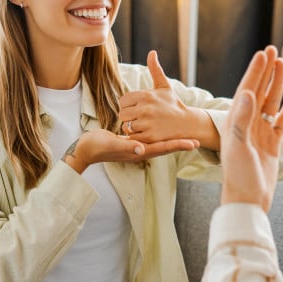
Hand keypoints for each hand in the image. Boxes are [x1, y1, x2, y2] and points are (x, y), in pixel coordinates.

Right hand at [62, 129, 199, 172]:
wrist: (85, 149)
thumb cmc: (96, 147)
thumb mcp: (110, 145)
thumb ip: (126, 147)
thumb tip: (141, 149)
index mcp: (139, 151)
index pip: (164, 148)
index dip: (179, 145)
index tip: (194, 143)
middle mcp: (141, 150)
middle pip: (166, 146)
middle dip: (181, 143)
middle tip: (198, 139)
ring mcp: (137, 147)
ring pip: (160, 142)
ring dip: (173, 140)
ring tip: (186, 135)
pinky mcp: (132, 142)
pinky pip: (150, 139)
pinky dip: (160, 135)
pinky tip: (164, 130)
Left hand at [119, 51, 218, 149]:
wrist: (187, 123)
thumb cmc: (173, 104)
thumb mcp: (164, 86)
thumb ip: (155, 69)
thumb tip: (152, 52)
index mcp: (146, 95)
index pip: (123, 101)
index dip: (129, 105)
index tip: (137, 108)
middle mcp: (145, 109)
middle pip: (122, 114)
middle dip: (129, 117)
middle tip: (140, 118)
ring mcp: (147, 123)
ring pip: (126, 126)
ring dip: (132, 128)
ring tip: (143, 125)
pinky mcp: (149, 137)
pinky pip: (133, 137)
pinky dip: (137, 137)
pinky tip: (146, 133)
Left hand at [221, 46, 282, 212]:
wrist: (248, 200)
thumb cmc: (239, 176)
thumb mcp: (238, 146)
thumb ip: (242, 121)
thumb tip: (248, 93)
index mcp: (235, 122)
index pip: (246, 89)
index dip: (255, 71)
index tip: (263, 53)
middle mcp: (247, 124)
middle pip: (259, 91)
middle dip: (266, 71)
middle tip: (272, 49)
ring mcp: (260, 133)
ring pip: (271, 102)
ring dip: (277, 84)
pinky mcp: (272, 143)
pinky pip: (281, 120)